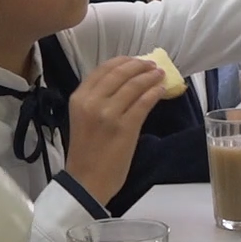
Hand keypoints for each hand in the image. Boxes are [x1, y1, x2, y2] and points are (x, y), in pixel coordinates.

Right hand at [63, 56, 166, 204]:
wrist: (86, 181)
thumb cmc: (86, 152)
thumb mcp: (83, 119)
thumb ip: (96, 99)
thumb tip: (124, 82)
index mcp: (79, 98)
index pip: (103, 69)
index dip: (123, 61)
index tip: (135, 60)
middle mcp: (92, 102)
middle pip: (121, 73)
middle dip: (139, 66)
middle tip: (152, 65)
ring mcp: (109, 114)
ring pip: (135, 85)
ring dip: (150, 76)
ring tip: (160, 74)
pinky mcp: (126, 127)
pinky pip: (144, 102)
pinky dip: (155, 93)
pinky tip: (161, 90)